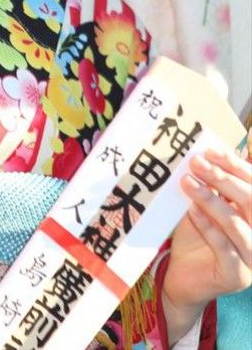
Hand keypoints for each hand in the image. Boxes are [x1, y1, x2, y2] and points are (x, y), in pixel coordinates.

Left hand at [162, 148, 251, 340]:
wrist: (182, 275)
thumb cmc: (195, 235)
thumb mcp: (204, 205)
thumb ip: (210, 186)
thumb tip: (203, 153)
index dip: (236, 166)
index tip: (211, 151)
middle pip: (250, 201)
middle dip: (222, 179)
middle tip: (196, 163)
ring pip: (237, 223)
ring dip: (211, 200)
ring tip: (188, 183)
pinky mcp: (237, 276)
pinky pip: (224, 246)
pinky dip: (207, 225)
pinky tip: (191, 210)